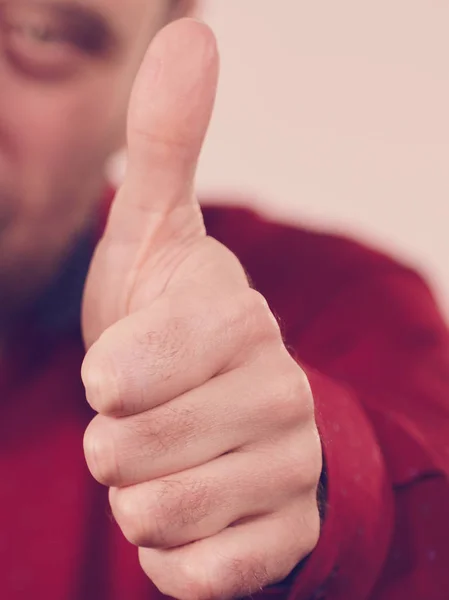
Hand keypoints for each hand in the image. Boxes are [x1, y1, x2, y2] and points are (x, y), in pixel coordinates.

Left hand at [82, 18, 321, 599]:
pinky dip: (172, 554)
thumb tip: (195, 31)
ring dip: (139, 494)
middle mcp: (278, 394)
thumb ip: (170, 144)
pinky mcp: (283, 540)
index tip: (115, 374)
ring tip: (168, 461)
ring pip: (157, 514)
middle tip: (143, 420)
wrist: (228, 422)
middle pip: (130, 450)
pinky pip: (196, 575)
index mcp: (237, 323)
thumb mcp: (159, 237)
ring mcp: (288, 471)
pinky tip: (194, 515)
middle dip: (114, 442)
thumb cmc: (175, 331)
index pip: (128, 370)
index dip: (106, 378)